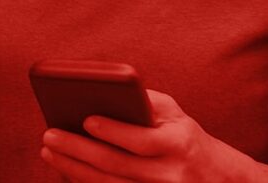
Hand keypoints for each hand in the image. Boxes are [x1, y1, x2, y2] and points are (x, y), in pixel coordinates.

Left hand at [40, 90, 267, 181]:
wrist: (219, 181)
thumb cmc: (186, 138)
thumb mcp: (176, 116)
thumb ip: (144, 104)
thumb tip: (102, 93)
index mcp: (179, 144)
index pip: (141, 140)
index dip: (113, 131)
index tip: (86, 119)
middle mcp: (169, 175)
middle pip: (117, 165)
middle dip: (78, 151)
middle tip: (49, 136)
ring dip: (74, 170)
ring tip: (49, 152)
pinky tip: (65, 171)